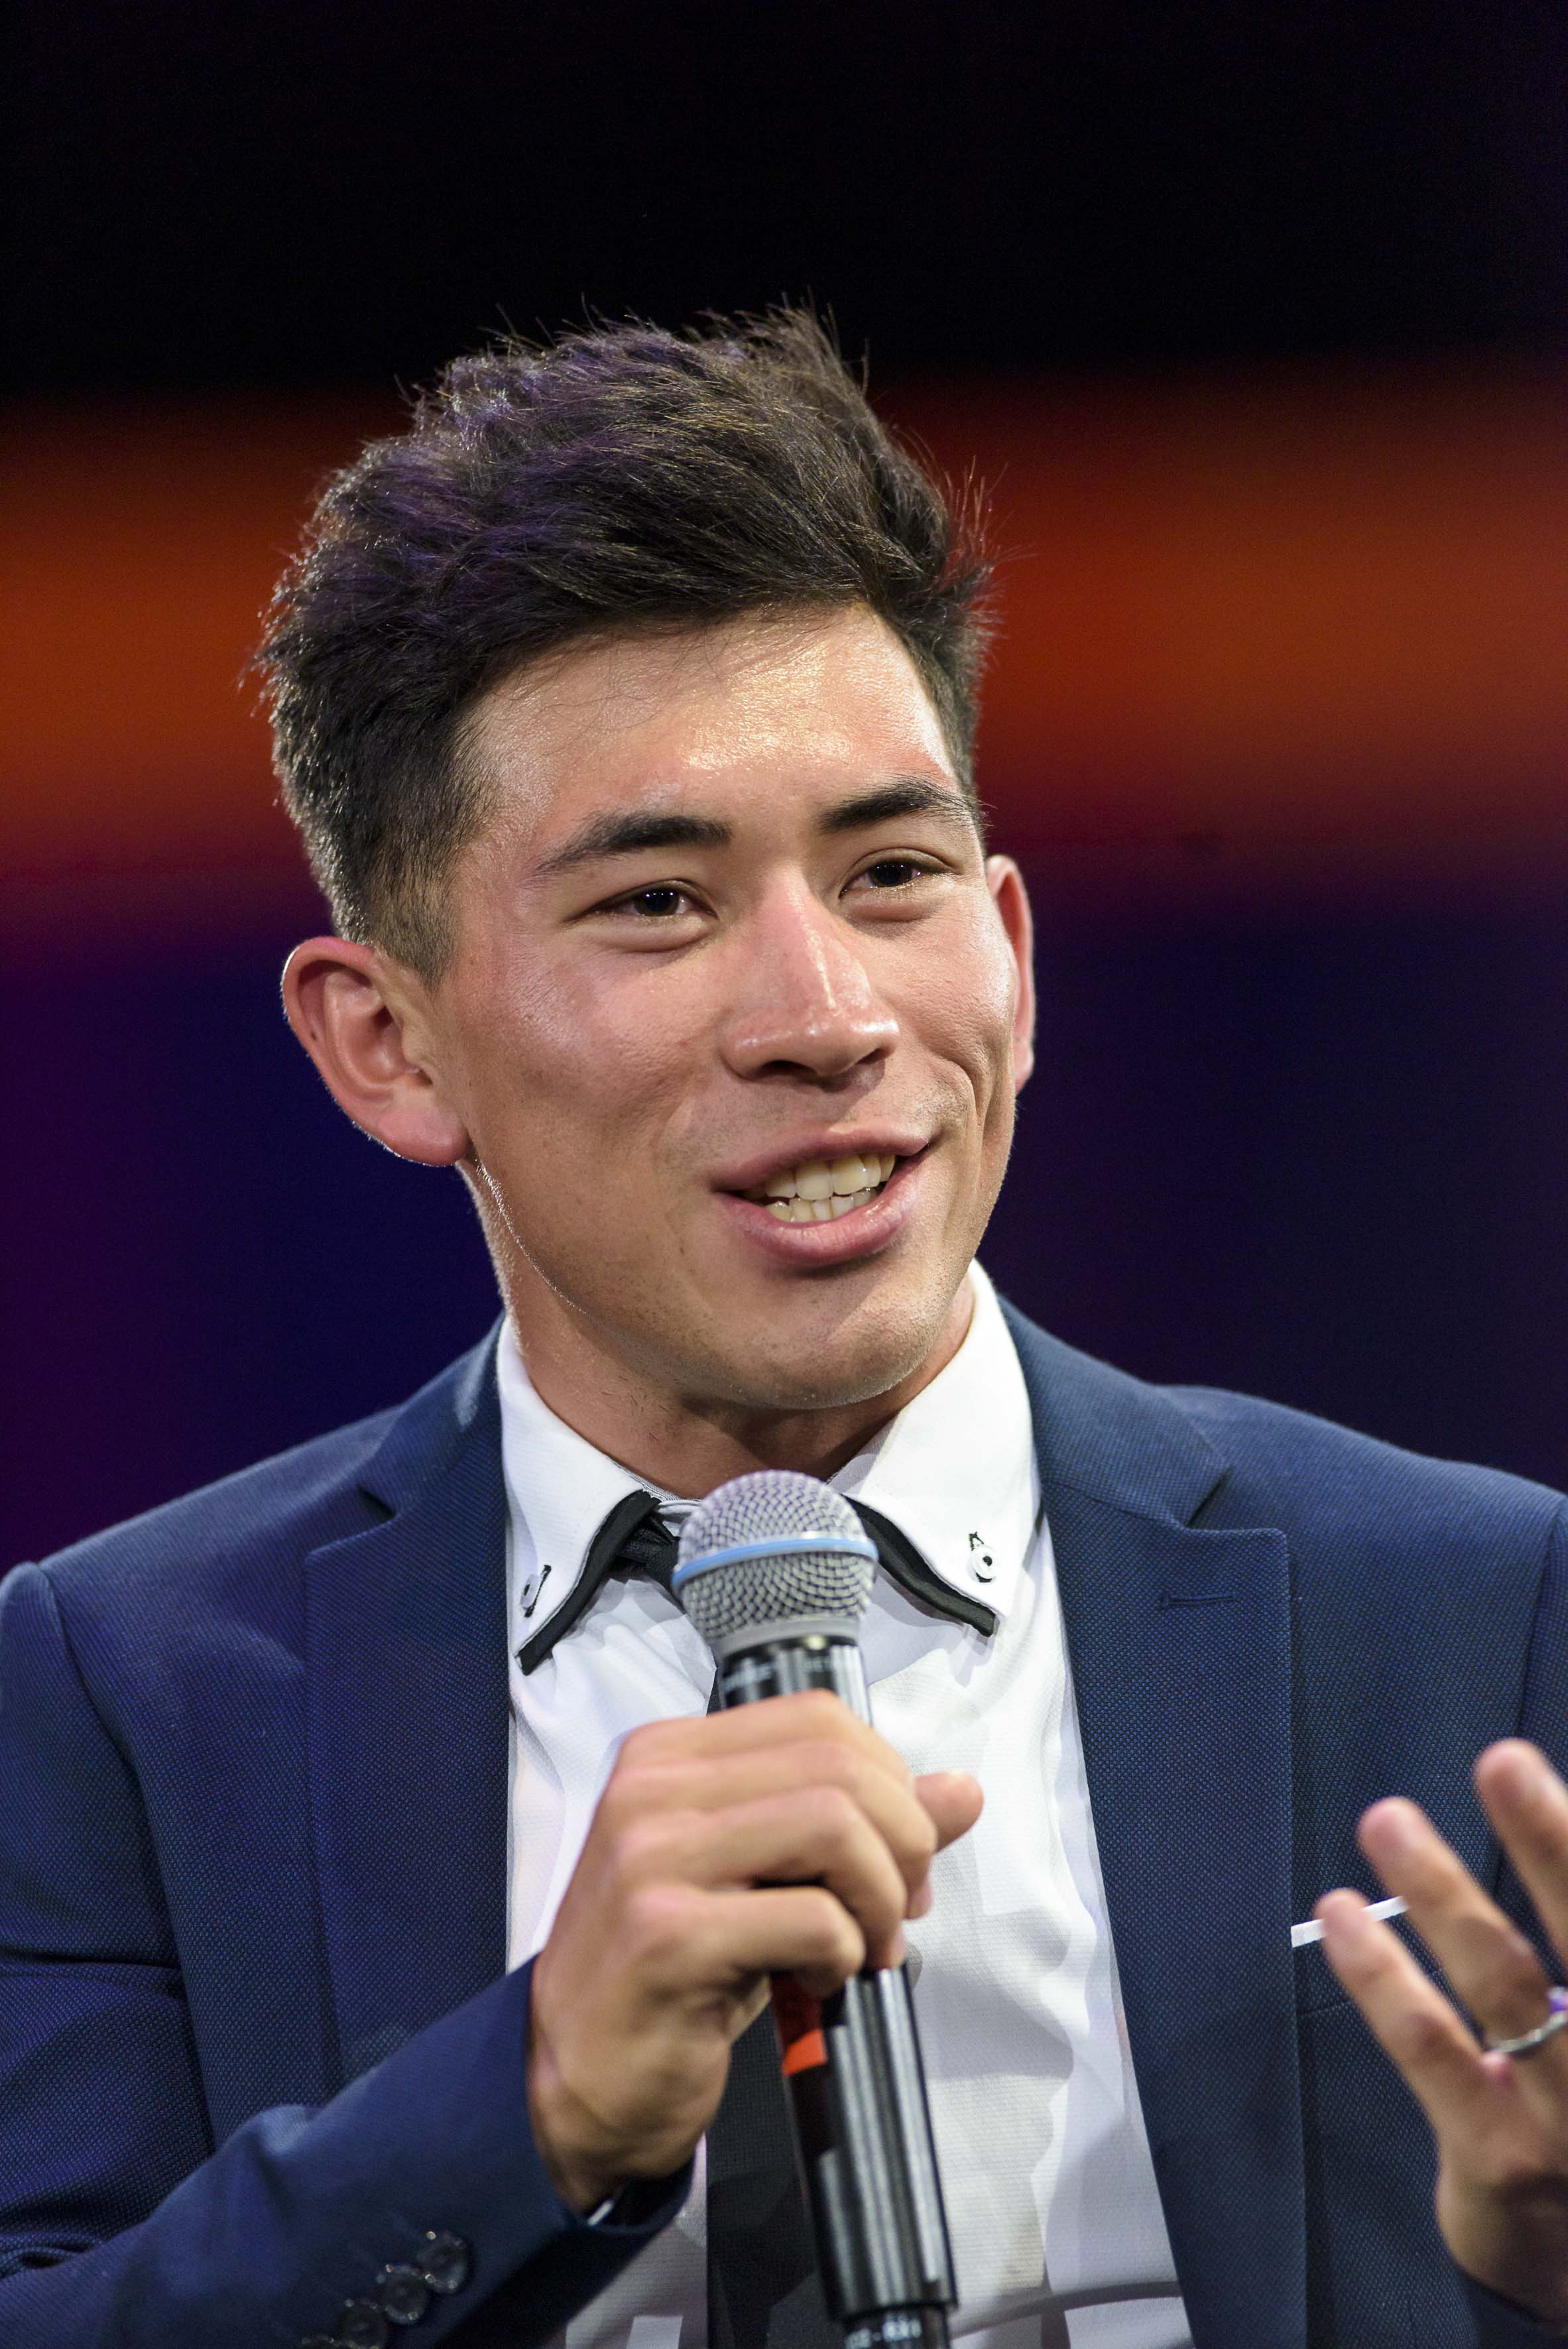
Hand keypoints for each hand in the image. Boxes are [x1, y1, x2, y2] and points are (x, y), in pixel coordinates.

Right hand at [526, 1688, 982, 2212]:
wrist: (571, 2077)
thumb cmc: (673, 1971)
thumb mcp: (765, 1879)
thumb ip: (857, 1826)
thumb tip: (961, 1791)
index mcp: (670, 1754)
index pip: (817, 1718)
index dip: (888, 1780)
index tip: (898, 1851)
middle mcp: (651, 1788)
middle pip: (837, 1767)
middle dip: (902, 1842)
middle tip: (897, 1911)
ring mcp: (651, 1857)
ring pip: (833, 1826)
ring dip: (879, 1898)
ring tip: (865, 1948)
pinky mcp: (666, 1936)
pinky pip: (811, 1919)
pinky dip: (844, 1955)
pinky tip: (819, 1983)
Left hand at [1320, 1740, 1567, 2323]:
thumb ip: (1566, 1928)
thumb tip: (1543, 1826)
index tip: (1528, 1766)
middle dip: (1550, 1844)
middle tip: (1504, 1760)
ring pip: (1504, 1984)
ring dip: (1443, 1892)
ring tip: (1389, 1820)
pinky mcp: (1500, 2158)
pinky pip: (1432, 2049)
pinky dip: (1383, 1974)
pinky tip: (1341, 1916)